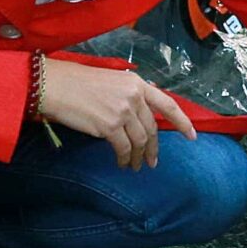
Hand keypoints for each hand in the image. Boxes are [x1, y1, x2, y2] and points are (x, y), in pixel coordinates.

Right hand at [38, 59, 197, 168]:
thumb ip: (129, 95)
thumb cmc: (77, 82)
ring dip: (138, 157)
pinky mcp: (109, 126)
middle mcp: (134, 96)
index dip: (182, 122)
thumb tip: (139, 115)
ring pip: (139, 141)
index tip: (192, 136)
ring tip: (134, 166)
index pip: (167, 104)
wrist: (55, 85)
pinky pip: (123, 148)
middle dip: (153, 148)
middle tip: (152, 162)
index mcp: (136, 83)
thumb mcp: (111, 81)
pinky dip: (124, 158)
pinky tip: (121, 163)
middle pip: (151, 128)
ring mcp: (123, 112)